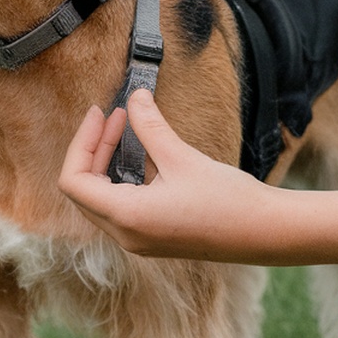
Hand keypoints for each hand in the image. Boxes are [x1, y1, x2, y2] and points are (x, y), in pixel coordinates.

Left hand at [59, 88, 276, 261]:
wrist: (264, 233)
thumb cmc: (228, 200)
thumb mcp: (183, 157)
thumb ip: (151, 127)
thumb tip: (135, 96)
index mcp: (127, 217)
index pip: (73, 182)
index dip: (81, 143)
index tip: (101, 114)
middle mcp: (125, 235)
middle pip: (83, 190)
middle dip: (93, 148)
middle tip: (115, 115)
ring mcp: (138, 240)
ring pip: (99, 199)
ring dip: (106, 162)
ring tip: (127, 128)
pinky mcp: (151, 239)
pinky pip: (119, 207)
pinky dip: (121, 178)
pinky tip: (142, 154)